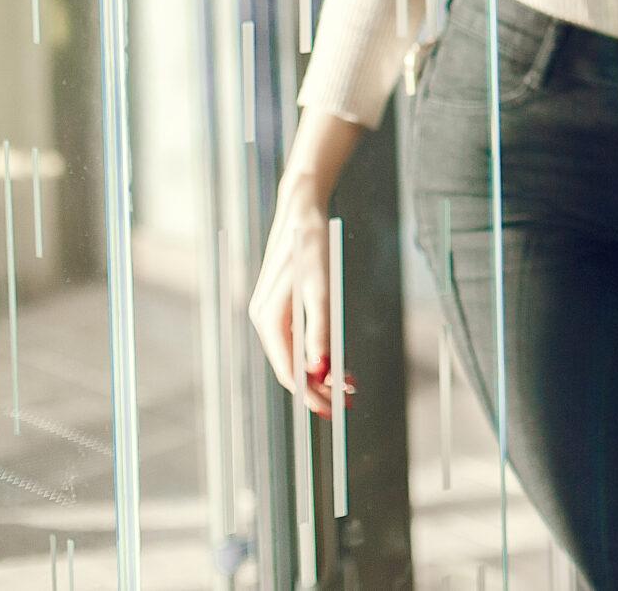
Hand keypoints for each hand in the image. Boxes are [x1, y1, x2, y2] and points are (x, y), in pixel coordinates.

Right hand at [248, 111, 366, 418]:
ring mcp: (274, 314)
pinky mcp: (284, 306)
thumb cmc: (310, 245)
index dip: (311, 393)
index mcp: (269, 319)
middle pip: (292, 367)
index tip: (334, 409)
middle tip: (350, 404)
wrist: (302, 208)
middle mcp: (266, 320)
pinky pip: (299, 340)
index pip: (289, 371)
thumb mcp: (320, 288)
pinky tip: (337, 362)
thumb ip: (320, 329)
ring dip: (321, 373)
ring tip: (350, 387)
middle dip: (319, 387)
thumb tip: (322, 369)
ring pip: (297, 355)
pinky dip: (318, 354)